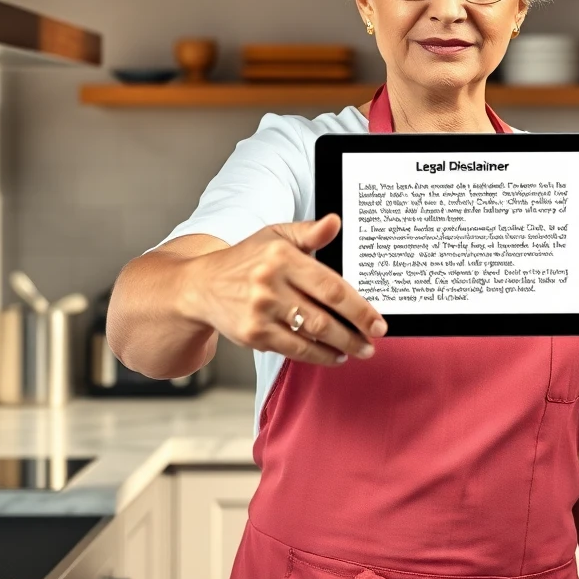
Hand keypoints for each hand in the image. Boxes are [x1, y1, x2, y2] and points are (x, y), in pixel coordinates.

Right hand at [183, 214, 385, 365]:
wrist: (201, 286)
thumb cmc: (246, 260)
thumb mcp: (275, 236)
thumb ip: (309, 232)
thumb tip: (336, 222)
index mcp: (281, 256)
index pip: (330, 286)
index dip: (359, 308)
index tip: (378, 321)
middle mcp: (270, 284)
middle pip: (324, 315)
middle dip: (355, 332)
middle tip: (373, 340)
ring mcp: (260, 312)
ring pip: (311, 335)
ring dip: (340, 347)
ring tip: (358, 350)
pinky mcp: (253, 335)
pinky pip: (293, 350)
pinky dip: (317, 356)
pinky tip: (332, 355)